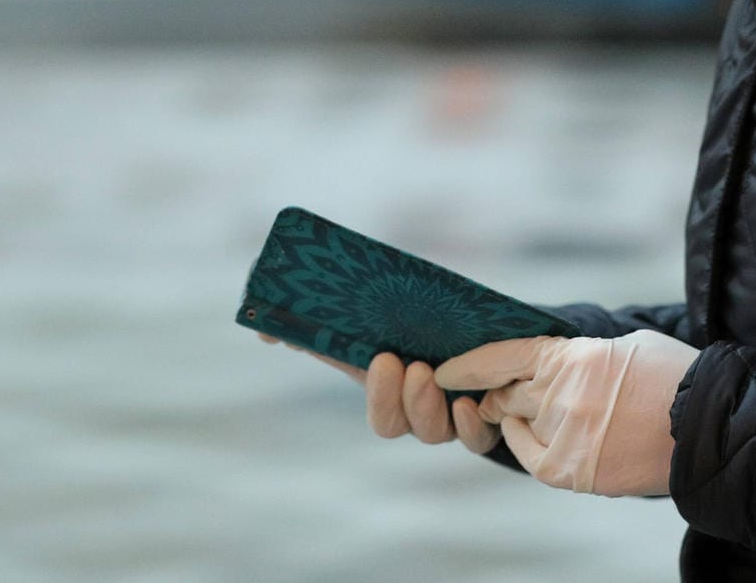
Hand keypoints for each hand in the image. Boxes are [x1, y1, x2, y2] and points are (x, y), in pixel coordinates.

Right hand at [255, 332, 501, 454]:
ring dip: (431, 405)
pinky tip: (471, 403)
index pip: (383, 417)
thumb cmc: (420, 323)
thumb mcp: (371, 318)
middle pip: (404, 427)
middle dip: (400, 400)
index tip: (382, 358)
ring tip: (430, 372)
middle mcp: (423, 413)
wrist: (486, 326)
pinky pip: (481, 437)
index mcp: (395, 395)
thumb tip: (263, 328)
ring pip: (440, 433)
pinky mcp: (492, 413)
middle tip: (408, 364)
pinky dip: (474, 425)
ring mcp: (456, 416)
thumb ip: (314, 323)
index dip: (381, 397)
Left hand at [435, 329, 700, 496]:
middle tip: (491, 394)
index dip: (469, 364)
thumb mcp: (625, 345)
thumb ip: (581, 354)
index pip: (504, 357)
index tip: (444, 371)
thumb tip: (552, 362)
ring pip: (517, 422)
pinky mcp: (573, 471)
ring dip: (513, 415)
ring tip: (523, 411)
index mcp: (575, 358)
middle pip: (506, 393)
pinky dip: (521, 442)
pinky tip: (526, 433)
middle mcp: (563, 397)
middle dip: (496, 393)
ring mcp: (566, 437)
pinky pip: (529, 455)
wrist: (708, 428)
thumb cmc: (674, 377)